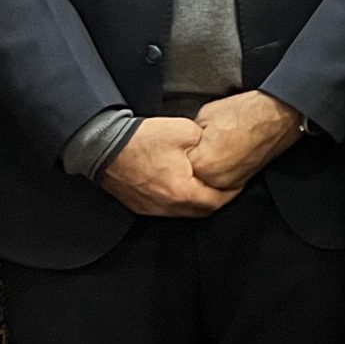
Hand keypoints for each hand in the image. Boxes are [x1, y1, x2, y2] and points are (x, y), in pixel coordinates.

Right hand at [102, 116, 235, 217]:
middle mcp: (166, 206)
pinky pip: (166, 209)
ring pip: (183, 212)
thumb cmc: (143, 140)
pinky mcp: (139, 205)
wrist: (104, 146)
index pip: (215, 201)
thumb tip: (211, 149)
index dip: (232, 192)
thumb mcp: (186, 131)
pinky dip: (179, 200)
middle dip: (217, 199)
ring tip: (207, 185)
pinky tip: (183, 186)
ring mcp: (150, 208)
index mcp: (181, 191)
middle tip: (228, 185)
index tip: (240, 182)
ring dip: (197, 201)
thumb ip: (205, 143)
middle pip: (200, 211)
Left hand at [187, 92, 304, 192]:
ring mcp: (230, 183)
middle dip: (191, 163)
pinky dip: (220, 171)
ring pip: (205, 183)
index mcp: (201, 162)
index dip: (180, 152)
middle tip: (199, 147)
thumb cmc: (249, 112)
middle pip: (189, 178)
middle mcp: (215, 179)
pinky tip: (225, 154)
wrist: (278, 115)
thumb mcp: (206, 114)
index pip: (176, 166)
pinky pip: (221, 182)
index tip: (184, 145)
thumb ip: (191, 134)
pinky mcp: (242, 181)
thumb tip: (186, 142)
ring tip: (214, 149)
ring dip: (205, 169)